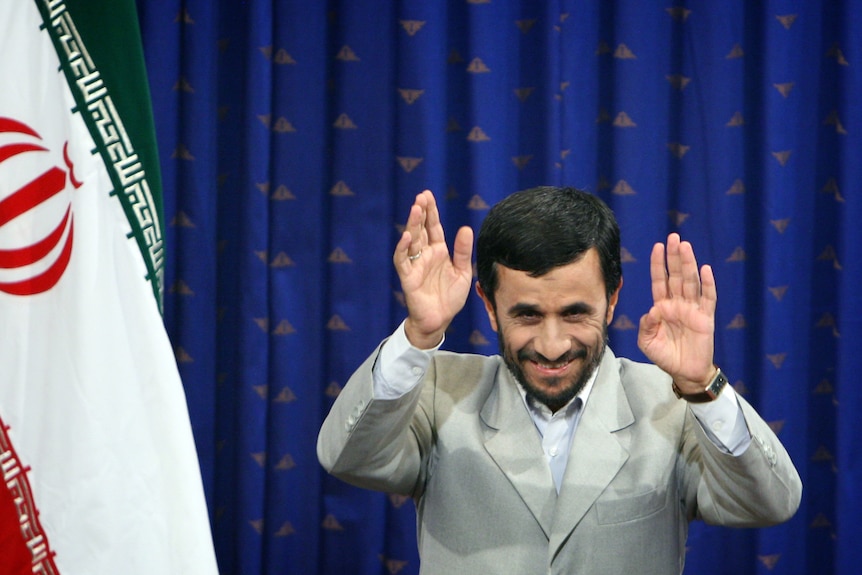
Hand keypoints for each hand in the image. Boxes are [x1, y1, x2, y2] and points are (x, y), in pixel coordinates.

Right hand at [394, 190, 473, 348]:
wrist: (440, 320)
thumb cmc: (449, 297)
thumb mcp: (462, 272)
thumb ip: (463, 252)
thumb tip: (466, 228)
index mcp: (438, 252)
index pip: (434, 227)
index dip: (431, 212)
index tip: (428, 195)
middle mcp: (425, 255)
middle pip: (421, 229)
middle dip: (421, 212)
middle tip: (421, 196)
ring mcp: (415, 265)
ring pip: (411, 240)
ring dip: (413, 224)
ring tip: (416, 209)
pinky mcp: (408, 277)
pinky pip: (402, 260)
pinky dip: (403, 248)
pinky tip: (407, 236)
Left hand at [637, 233, 716, 391]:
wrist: (685, 373)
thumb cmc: (665, 356)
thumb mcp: (647, 342)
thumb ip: (646, 326)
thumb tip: (652, 311)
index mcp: (662, 307)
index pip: (660, 280)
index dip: (658, 264)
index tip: (657, 247)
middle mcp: (677, 303)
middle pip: (676, 276)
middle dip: (674, 257)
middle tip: (674, 237)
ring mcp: (692, 309)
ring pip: (691, 282)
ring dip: (688, 264)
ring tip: (686, 247)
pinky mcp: (706, 318)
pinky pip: (708, 298)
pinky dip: (707, 283)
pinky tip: (705, 269)